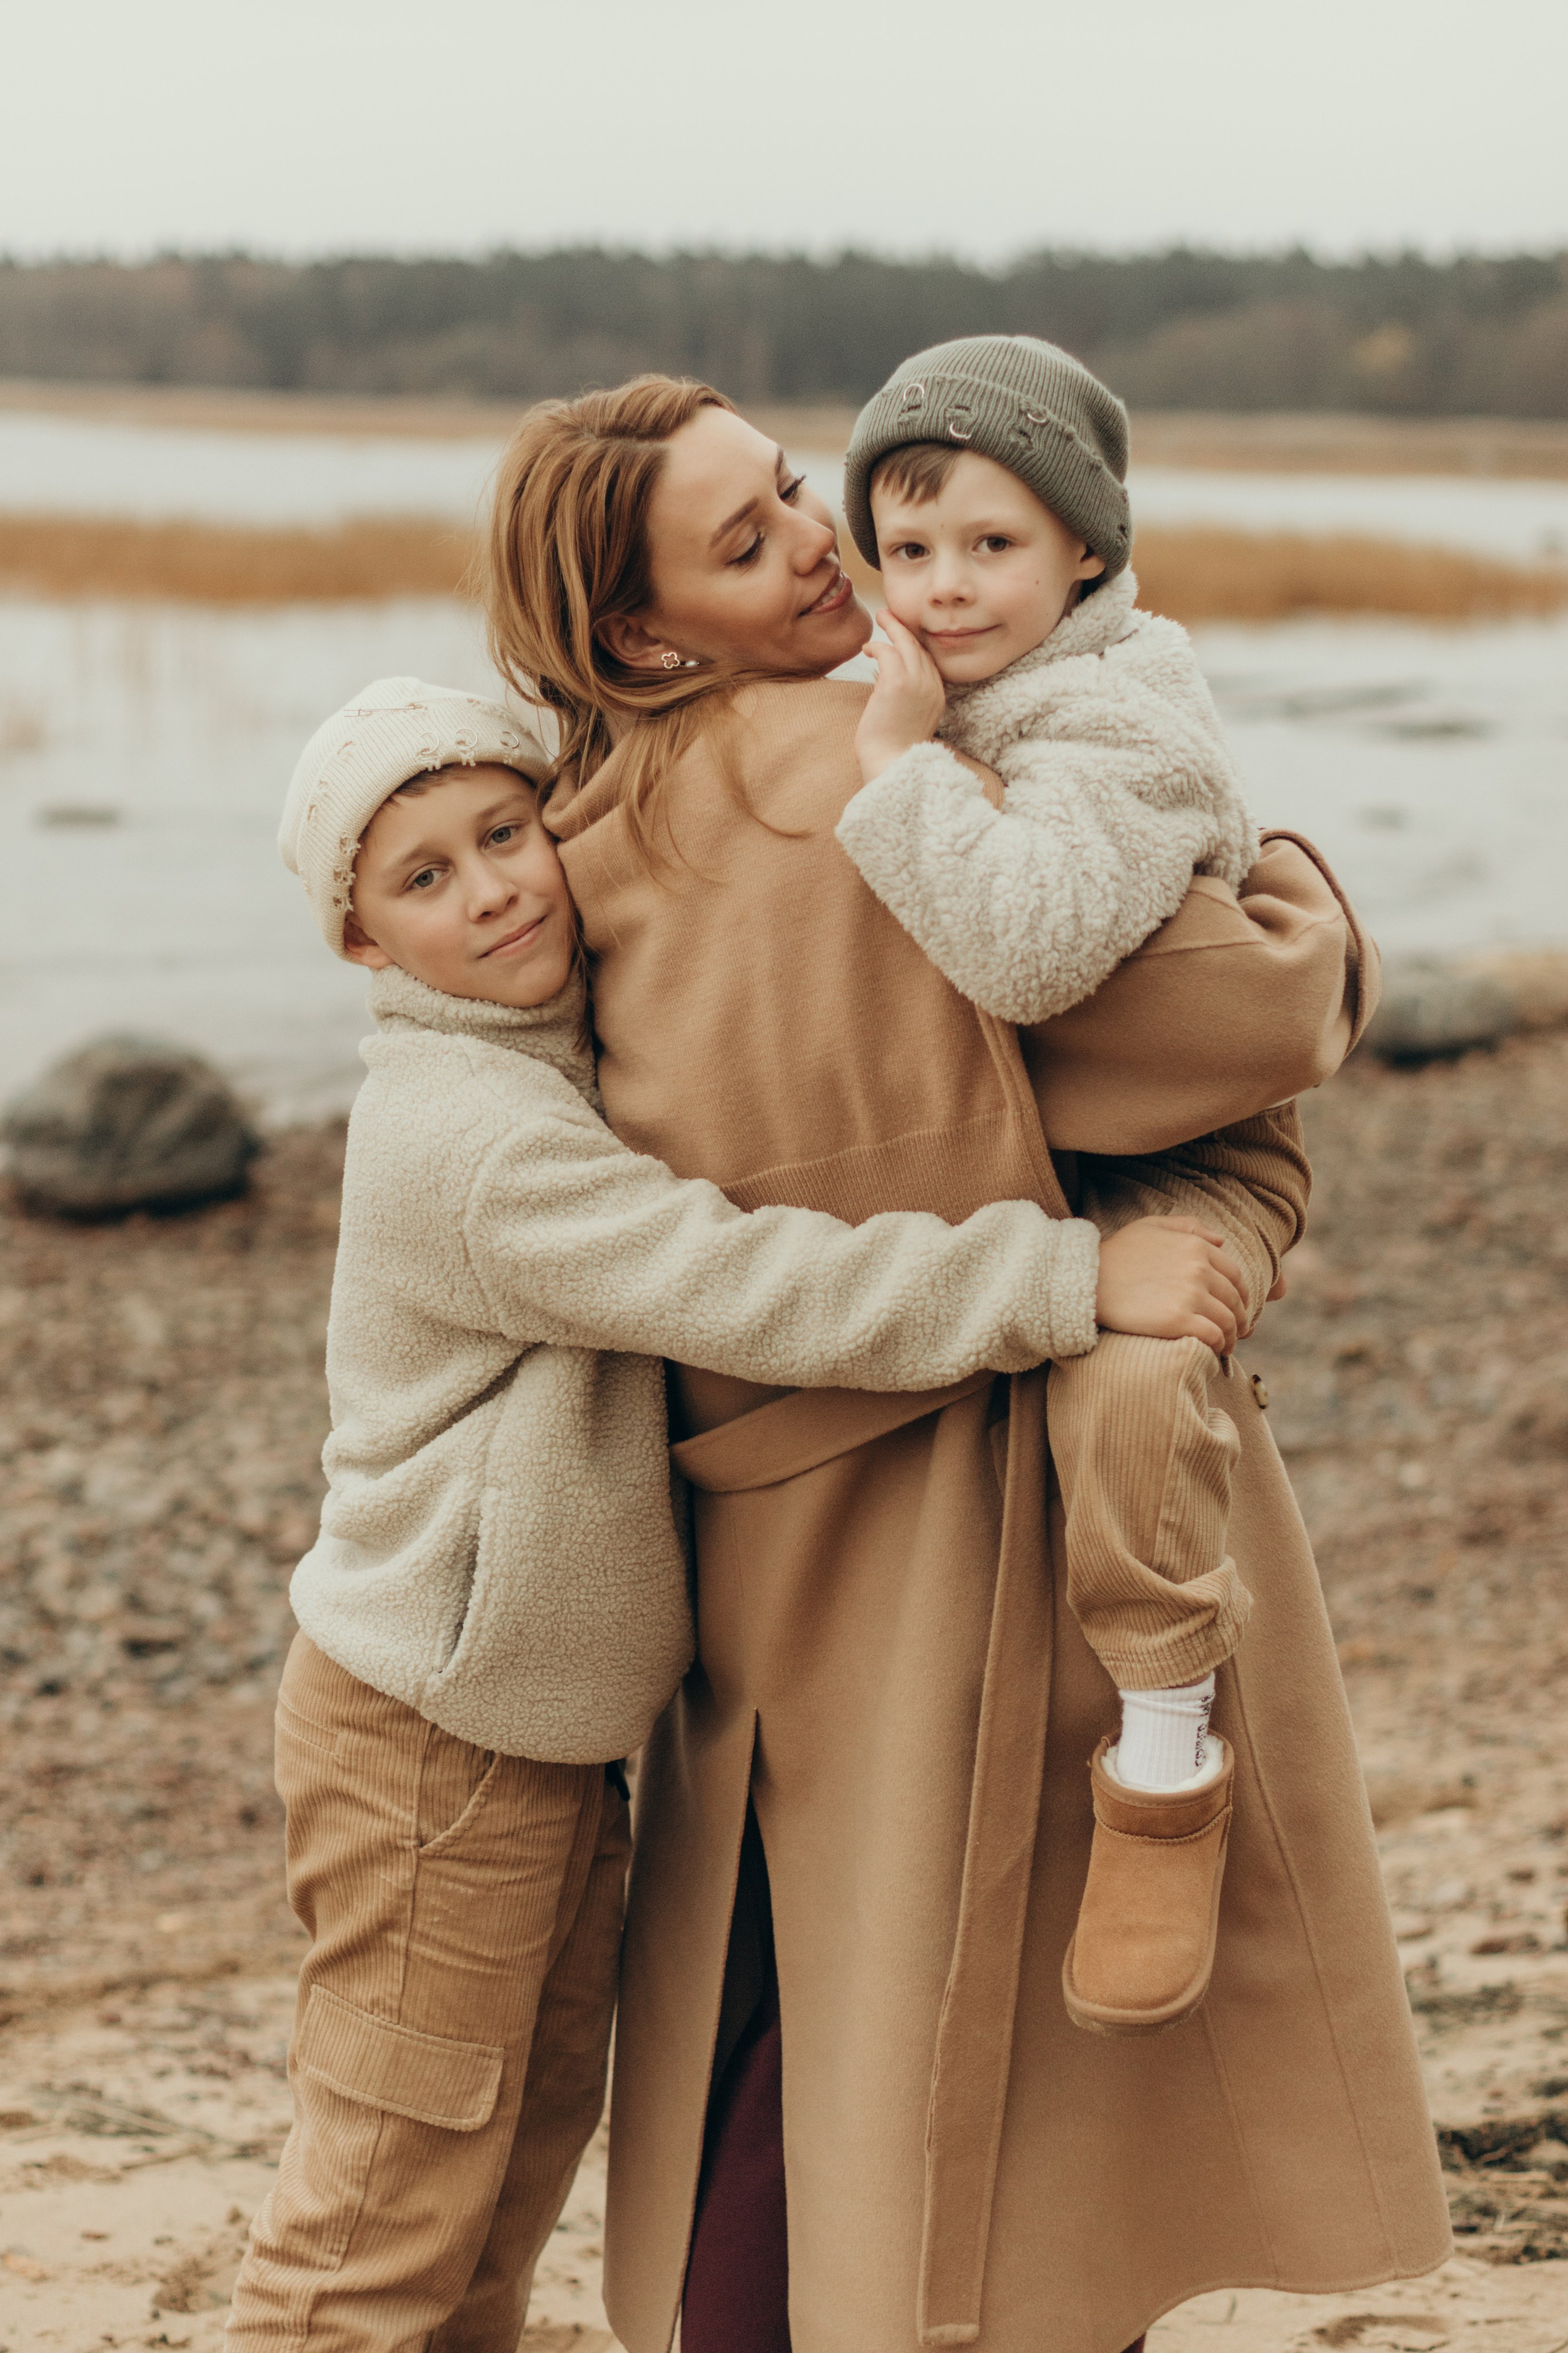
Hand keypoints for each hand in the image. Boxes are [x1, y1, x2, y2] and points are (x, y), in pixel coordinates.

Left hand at [854, 610, 946, 783]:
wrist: (891, 764)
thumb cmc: (892, 749)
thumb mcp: (907, 720)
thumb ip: (904, 697)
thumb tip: (883, 680)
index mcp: (937, 696)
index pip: (929, 661)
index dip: (915, 645)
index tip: (903, 635)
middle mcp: (931, 686)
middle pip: (920, 647)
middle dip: (905, 628)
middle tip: (890, 615)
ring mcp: (916, 683)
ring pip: (906, 642)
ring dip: (892, 627)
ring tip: (881, 617)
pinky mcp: (897, 683)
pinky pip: (888, 651)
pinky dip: (877, 645)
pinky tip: (866, 649)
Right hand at [1094, 1215, 1248, 1355]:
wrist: (1087, 1280)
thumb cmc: (1116, 1252)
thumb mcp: (1151, 1226)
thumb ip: (1188, 1227)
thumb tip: (1221, 1240)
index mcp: (1196, 1246)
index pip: (1235, 1275)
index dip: (1242, 1295)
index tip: (1239, 1308)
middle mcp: (1198, 1269)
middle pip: (1234, 1300)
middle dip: (1240, 1318)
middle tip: (1236, 1332)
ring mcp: (1189, 1295)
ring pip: (1228, 1321)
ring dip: (1232, 1336)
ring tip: (1226, 1345)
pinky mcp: (1177, 1320)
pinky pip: (1213, 1336)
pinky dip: (1219, 1345)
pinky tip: (1213, 1350)